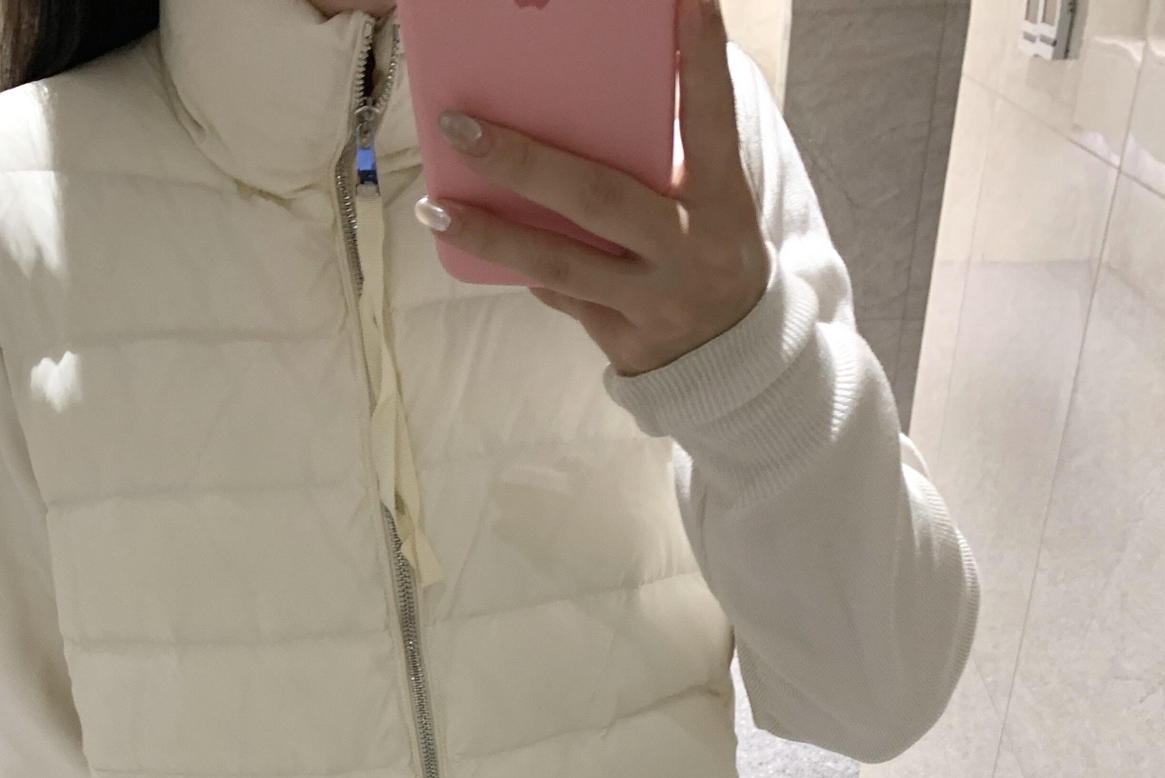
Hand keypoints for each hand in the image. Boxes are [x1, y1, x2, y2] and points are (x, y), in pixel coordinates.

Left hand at [415, 0, 768, 376]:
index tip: (688, 1)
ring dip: (491, 234)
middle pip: (598, 197)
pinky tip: (475, 249)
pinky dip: (521, 270)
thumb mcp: (708, 201)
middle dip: (523, 162)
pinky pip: (561, 297)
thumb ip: (661, 160)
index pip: (710, 120)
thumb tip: (573, 107)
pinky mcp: (624, 340)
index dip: (702, 60)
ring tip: (435, 209)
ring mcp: (653, 300)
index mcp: (719, 199)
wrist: (730, 355)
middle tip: (460, 127)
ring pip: (560, 263)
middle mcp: (687, 248)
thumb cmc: (705, 249)